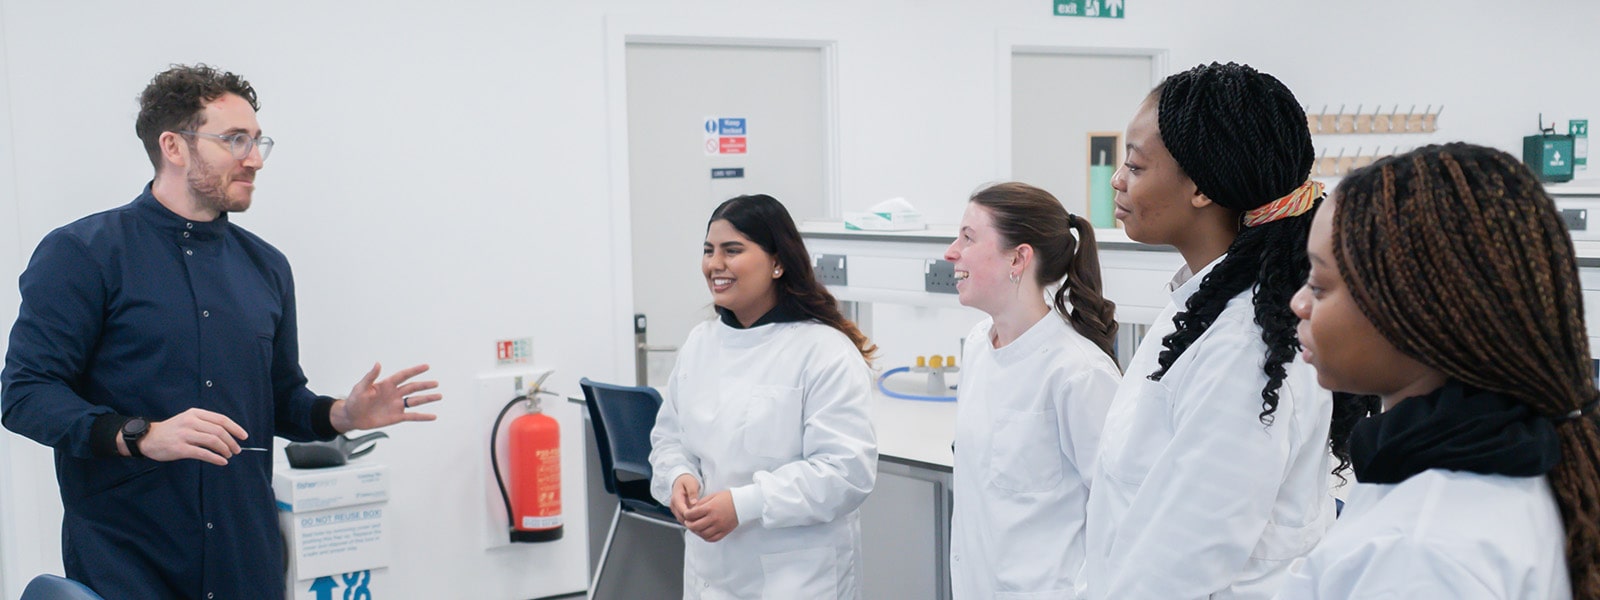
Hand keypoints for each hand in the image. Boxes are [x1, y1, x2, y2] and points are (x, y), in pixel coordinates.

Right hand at [134, 408, 248, 465]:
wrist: (148, 438)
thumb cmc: (172, 430)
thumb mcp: (188, 419)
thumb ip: (205, 423)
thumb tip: (228, 433)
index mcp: (195, 413)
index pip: (221, 419)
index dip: (235, 428)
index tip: (244, 436)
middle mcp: (190, 422)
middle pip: (219, 431)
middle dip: (231, 441)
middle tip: (236, 450)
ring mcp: (185, 435)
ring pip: (213, 441)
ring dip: (225, 449)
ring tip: (228, 455)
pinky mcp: (180, 448)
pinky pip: (203, 453)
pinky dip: (215, 458)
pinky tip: (221, 461)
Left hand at [330, 362, 440, 432]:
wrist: (352, 417)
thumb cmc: (354, 400)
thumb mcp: (361, 387)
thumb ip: (370, 376)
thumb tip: (378, 363)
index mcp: (387, 384)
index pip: (404, 376)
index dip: (415, 371)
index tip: (426, 366)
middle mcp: (395, 393)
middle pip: (413, 388)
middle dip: (425, 385)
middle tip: (436, 383)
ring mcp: (397, 405)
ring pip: (415, 400)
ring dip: (427, 398)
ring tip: (439, 396)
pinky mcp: (397, 417)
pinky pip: (413, 416)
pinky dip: (423, 416)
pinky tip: (433, 416)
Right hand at [670, 474, 701, 523]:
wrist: (681, 480)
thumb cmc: (686, 481)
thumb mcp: (691, 483)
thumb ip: (692, 492)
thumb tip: (694, 502)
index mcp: (676, 498)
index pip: (682, 511)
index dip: (692, 515)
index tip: (701, 515)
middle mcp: (673, 505)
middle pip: (682, 517)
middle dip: (692, 519)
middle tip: (704, 519)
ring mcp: (675, 509)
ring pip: (682, 520)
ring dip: (691, 521)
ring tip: (702, 520)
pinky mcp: (677, 512)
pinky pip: (683, 519)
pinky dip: (690, 520)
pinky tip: (698, 519)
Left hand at [682, 490, 738, 542]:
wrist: (743, 503)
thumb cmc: (729, 498)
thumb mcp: (713, 496)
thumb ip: (701, 503)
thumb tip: (692, 510)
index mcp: (710, 508)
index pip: (692, 514)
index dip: (686, 515)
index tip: (686, 515)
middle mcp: (714, 518)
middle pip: (695, 526)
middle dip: (689, 524)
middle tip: (688, 522)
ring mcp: (719, 526)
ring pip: (702, 534)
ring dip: (696, 532)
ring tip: (695, 528)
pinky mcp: (724, 531)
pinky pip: (712, 538)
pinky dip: (705, 537)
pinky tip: (703, 533)